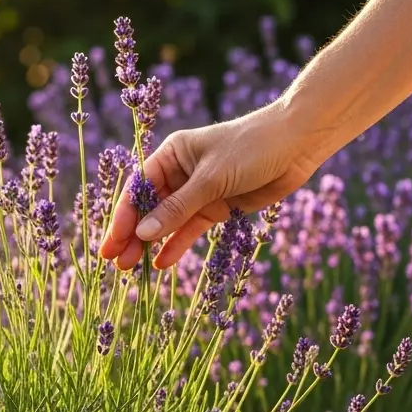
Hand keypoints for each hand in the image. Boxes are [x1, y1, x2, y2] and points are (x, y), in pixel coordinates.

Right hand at [99, 101, 330, 269]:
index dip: (123, 216)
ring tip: (130, 268)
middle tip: (114, 263)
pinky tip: (161, 263)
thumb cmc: (251, 148)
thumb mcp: (211, 179)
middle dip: (131, 235)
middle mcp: (180, 173)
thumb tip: (142, 234)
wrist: (298, 144)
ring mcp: (199, 192)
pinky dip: (177, 246)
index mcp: (171, 155)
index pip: (139, 189)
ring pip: (167, 222)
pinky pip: (190, 229)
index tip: (112, 242)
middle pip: (148, 208)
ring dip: (150, 244)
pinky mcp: (217, 207)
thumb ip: (177, 209)